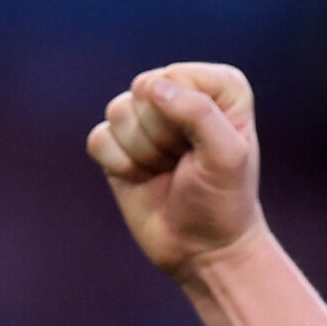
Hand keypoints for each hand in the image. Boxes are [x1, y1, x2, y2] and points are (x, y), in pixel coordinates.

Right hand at [86, 63, 265, 278]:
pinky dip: (120, 166)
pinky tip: (144, 178)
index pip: (176, 76)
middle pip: (143, 89)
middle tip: (186, 162)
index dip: (185, 117)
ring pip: (118, 111)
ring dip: (143, 153)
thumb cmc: (224, 201)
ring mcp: (147, 117)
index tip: (207, 148)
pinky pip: (99, 139)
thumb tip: (151, 86)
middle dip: (162, 136)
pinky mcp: (118, 142)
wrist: (204, 249)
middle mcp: (181, 92)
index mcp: (220, 87)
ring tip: (168, 170)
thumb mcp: (227, 157)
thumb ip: (199, 113)